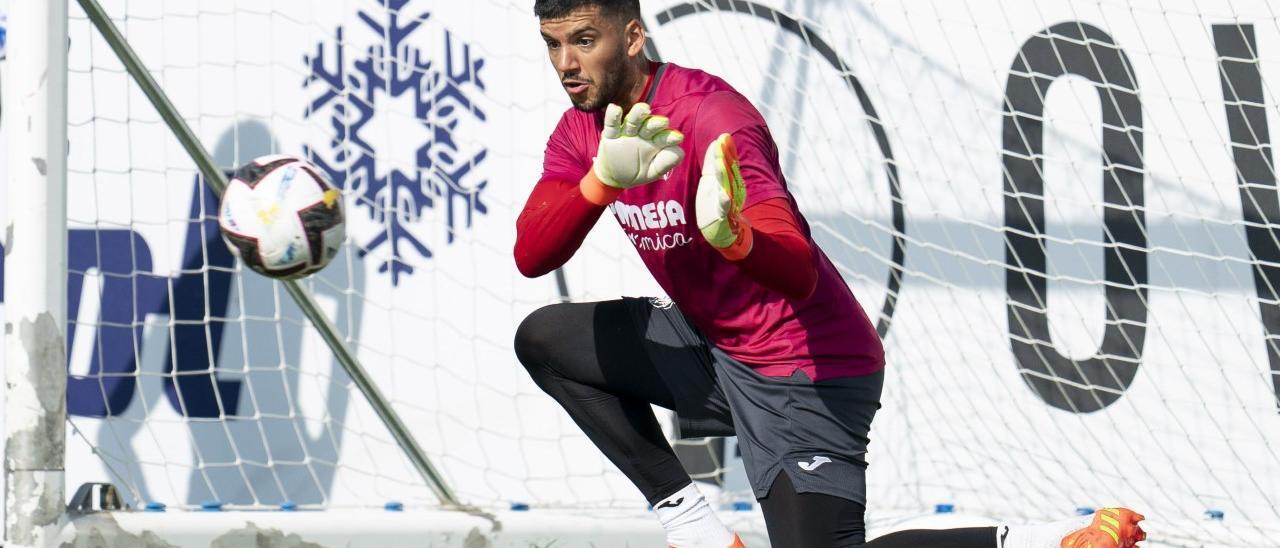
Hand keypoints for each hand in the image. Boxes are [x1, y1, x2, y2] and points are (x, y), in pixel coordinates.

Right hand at [593, 102, 684, 188]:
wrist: (615, 178)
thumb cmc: (638, 173)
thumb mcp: (653, 171)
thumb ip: (666, 163)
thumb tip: (680, 151)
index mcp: (655, 142)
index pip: (663, 136)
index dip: (670, 137)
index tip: (678, 138)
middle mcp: (642, 134)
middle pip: (649, 125)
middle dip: (655, 123)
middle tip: (663, 122)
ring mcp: (626, 133)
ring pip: (632, 121)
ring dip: (637, 114)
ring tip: (644, 109)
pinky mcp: (610, 135)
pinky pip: (612, 125)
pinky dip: (612, 117)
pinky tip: (614, 108)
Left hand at [696, 133, 747, 250]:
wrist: (720, 230)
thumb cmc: (715, 203)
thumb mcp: (711, 180)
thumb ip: (713, 162)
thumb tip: (715, 141)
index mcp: (725, 179)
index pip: (726, 162)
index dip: (725, 150)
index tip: (723, 136)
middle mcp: (729, 188)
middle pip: (727, 170)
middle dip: (725, 156)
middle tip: (723, 141)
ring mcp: (726, 201)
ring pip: (726, 185)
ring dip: (723, 173)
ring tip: (720, 161)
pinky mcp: (722, 215)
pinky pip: (724, 207)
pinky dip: (725, 200)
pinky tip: (725, 194)